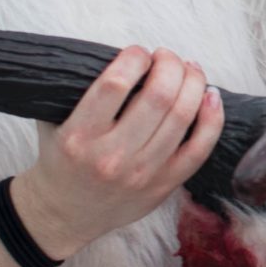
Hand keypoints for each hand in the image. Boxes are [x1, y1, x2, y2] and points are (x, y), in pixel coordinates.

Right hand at [7, 46, 223, 259]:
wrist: (64, 214)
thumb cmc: (61, 160)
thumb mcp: (53, 121)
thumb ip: (78, 90)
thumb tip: (120, 55)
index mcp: (80, 136)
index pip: (115, 84)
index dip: (134, 57)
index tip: (137, 52)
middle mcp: (113, 156)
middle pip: (158, 97)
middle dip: (170, 64)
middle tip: (166, 56)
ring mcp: (142, 173)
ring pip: (182, 117)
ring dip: (193, 83)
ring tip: (189, 70)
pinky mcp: (164, 186)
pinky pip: (199, 149)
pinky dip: (212, 119)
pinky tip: (211, 96)